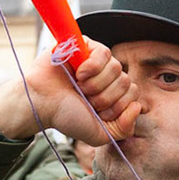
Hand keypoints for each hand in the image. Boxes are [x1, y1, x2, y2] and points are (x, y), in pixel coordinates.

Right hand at [0, 42, 140, 144]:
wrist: (41, 103)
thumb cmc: (66, 116)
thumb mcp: (99, 134)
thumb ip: (124, 129)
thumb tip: (137, 107)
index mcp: (112, 93)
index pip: (133, 94)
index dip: (116, 106)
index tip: (96, 112)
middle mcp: (107, 76)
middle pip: (126, 81)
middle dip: (104, 97)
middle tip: (85, 99)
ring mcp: (97, 60)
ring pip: (117, 68)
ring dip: (96, 84)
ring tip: (79, 87)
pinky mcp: (86, 45)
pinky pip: (104, 53)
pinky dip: (91, 67)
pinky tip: (78, 74)